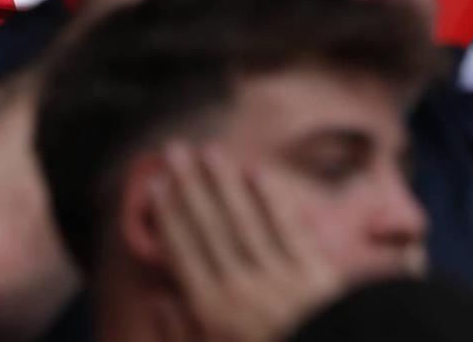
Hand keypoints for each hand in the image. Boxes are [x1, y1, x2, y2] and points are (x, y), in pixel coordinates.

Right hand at [153, 141, 346, 341]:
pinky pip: (288, 228)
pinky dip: (272, 199)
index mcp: (212, 311)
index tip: (157, 183)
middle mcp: (241, 286)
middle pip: (211, 227)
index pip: (185, 251)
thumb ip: (179, 334)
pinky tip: (257, 174)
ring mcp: (280, 277)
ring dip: (225, 182)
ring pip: (246, 219)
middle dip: (191, 185)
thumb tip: (158, 295)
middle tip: (176, 150)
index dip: (169, 214)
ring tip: (210, 151)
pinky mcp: (316, 274)